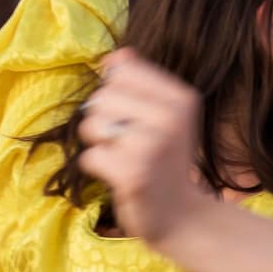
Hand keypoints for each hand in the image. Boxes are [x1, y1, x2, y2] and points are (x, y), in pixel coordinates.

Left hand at [78, 47, 210, 244]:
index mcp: (182, 97)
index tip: (133, 114)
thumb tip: (114, 56)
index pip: (123, 69)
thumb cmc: (167, 160)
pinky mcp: (133, 173)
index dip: (116, 92)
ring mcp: (153, 145)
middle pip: (102, 97)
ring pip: (92, 125)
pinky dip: (96, 168)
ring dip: (97, 144)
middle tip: (125, 141)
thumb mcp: (166, 115)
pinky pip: (89, 156)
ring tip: (122, 156)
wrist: (182, 215)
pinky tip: (118, 174)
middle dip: (102, 120)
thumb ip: (141, 83)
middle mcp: (172, 116)